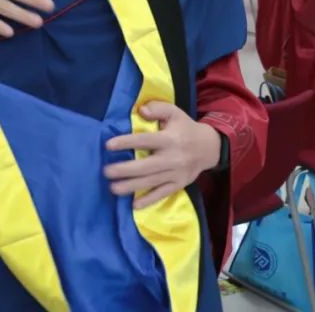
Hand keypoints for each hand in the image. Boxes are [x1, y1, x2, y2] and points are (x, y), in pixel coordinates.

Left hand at [104, 103, 222, 208]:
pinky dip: (149, 200)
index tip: (108, 145)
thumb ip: (157, 109)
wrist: (209, 148)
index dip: (126, 142)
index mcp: (169, 139)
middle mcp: (172, 158)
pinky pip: (162, 194)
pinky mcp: (178, 185)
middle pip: (145, 166)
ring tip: (112, 188)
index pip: (145, 141)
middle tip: (106, 171)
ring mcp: (175, 174)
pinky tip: (134, 205)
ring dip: (131, 186)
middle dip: (124, 170)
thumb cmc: (185, 128)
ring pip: (151, 182)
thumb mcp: (174, 113)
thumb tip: (141, 111)